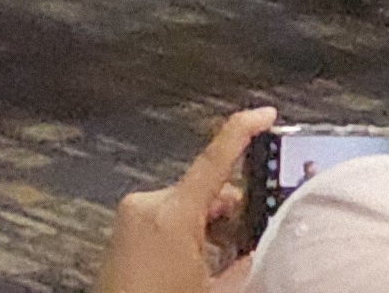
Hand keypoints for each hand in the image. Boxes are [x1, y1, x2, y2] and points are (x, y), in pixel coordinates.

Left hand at [93, 105, 281, 292]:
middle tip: (255, 241)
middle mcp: (148, 205)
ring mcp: (131, 216)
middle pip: (205, 192)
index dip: (243, 130)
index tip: (265, 113)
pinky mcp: (123, 231)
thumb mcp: (217, 292)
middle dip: (233, 214)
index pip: (216, 159)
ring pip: (187, 208)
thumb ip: (243, 263)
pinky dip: (188, 235)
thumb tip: (260, 248)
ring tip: (225, 266)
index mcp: (173, 213)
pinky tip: (201, 267)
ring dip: (210, 229)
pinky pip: (166, 220)